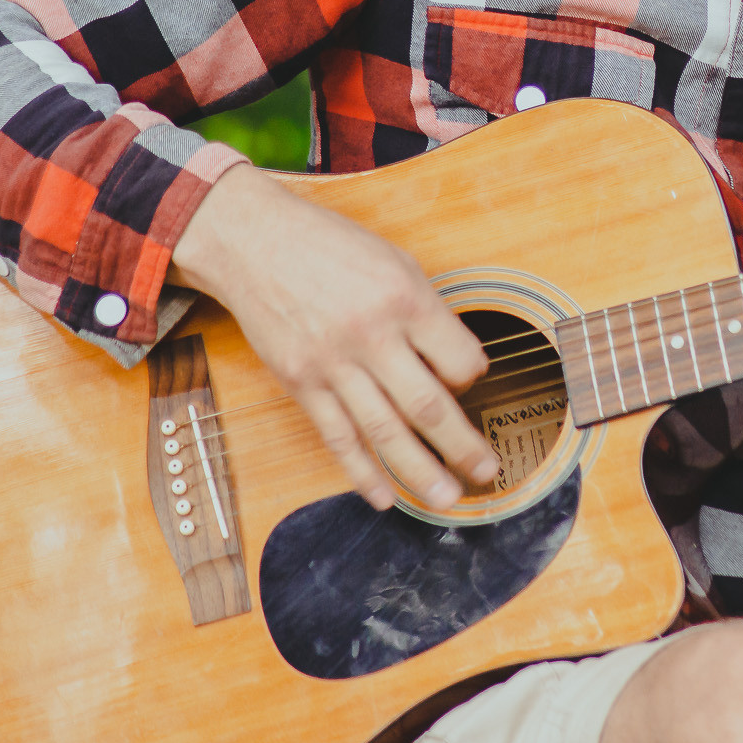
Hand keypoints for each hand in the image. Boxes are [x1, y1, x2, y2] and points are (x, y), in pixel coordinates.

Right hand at [169, 163, 496, 509]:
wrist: (255, 242)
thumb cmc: (330, 246)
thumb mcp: (393, 261)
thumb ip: (425, 311)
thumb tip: (457, 363)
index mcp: (404, 298)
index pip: (459, 359)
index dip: (473, 376)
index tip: (473, 380)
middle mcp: (371, 335)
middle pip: (428, 406)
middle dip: (462, 446)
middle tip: (487, 472)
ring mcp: (333, 364)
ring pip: (385, 432)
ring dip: (420, 473)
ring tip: (446, 500)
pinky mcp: (300, 383)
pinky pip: (337, 437)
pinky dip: (362, 472)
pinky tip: (383, 496)